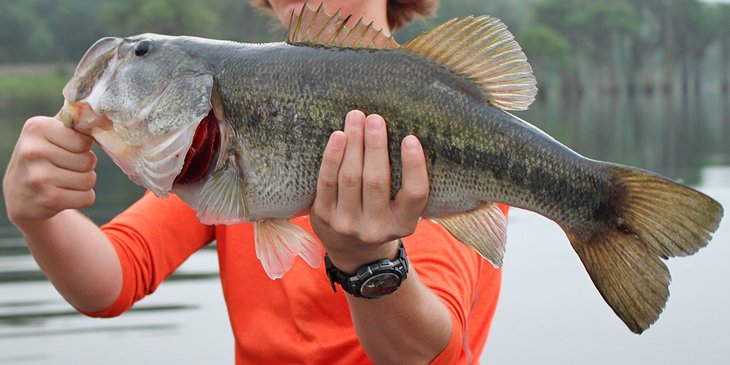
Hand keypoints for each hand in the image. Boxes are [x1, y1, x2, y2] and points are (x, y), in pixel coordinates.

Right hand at [3, 116, 96, 226]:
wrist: (20, 194)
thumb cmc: (43, 157)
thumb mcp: (50, 133)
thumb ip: (73, 120)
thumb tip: (102, 111)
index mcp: (37, 128)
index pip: (85, 140)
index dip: (82, 147)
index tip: (67, 149)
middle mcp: (34, 150)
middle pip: (89, 161)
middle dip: (84, 167)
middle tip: (64, 167)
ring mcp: (39, 176)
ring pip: (90, 179)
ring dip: (83, 183)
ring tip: (64, 181)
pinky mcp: (48, 199)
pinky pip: (87, 198)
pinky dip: (82, 198)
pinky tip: (65, 194)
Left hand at [310, 110, 429, 271]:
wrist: (352, 251)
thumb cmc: (383, 216)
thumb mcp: (402, 211)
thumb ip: (404, 183)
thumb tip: (402, 133)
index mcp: (404, 224)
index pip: (414, 194)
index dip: (414, 166)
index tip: (410, 138)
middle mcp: (376, 228)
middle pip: (376, 181)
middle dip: (375, 145)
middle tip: (375, 118)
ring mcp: (347, 224)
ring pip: (350, 177)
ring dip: (354, 144)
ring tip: (356, 118)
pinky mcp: (324, 216)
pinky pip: (327, 181)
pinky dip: (332, 156)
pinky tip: (338, 136)